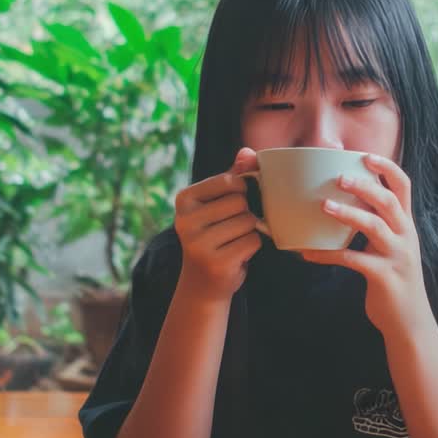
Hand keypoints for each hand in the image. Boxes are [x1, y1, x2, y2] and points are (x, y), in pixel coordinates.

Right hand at [173, 148, 262, 304]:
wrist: (202, 284)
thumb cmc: (214, 236)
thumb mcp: (216, 204)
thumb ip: (232, 177)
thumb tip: (247, 152)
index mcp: (184, 199)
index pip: (231, 181)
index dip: (241, 192)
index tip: (229, 208)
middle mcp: (185, 220)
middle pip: (241, 202)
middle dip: (245, 214)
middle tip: (230, 230)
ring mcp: (199, 243)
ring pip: (249, 222)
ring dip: (249, 232)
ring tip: (232, 242)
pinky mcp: (216, 262)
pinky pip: (253, 241)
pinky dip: (252, 247)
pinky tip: (236, 254)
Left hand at [299, 153, 433, 337]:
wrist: (410, 323)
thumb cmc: (393, 281)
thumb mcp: (390, 248)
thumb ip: (375, 226)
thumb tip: (340, 204)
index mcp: (406, 225)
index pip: (403, 186)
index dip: (387, 168)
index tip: (365, 155)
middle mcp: (406, 236)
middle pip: (389, 201)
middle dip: (365, 185)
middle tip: (338, 177)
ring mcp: (397, 256)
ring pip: (375, 225)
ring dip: (348, 213)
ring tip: (324, 206)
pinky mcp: (384, 276)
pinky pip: (353, 259)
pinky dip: (328, 254)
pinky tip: (308, 253)